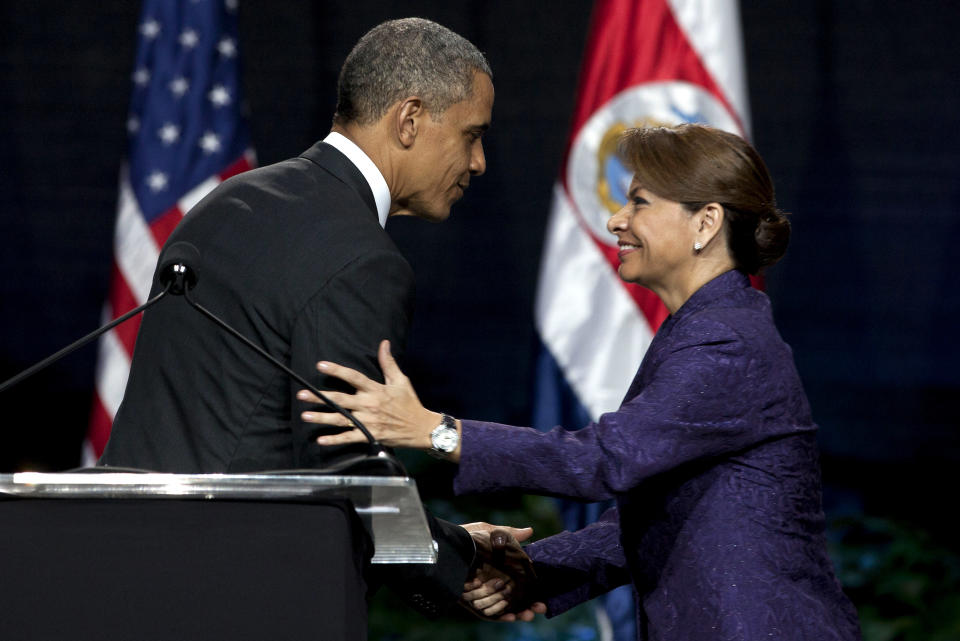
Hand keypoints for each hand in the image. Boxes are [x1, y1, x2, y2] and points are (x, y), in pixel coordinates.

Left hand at [298, 340, 446, 452]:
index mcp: (376, 390)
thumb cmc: (409, 403)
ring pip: (341, 419)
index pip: (353, 377)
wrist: (420, 428)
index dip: (337, 370)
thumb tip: (384, 343)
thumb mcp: (401, 381)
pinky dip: (335, 440)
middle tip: (301, 394)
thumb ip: (389, 363)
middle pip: (340, 399)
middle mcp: (369, 405)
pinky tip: (321, 439)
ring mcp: (368, 422)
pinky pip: (349, 438)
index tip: (321, 365)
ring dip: (322, 418)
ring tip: (305, 416)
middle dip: (320, 397)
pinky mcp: (369, 436)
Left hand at [460, 523, 546, 620]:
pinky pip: (490, 612)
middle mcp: (499, 583)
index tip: (543, 599)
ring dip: (520, 613)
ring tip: (527, 614)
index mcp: (506, 569)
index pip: (526, 584)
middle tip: (538, 608)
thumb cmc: (468, 537)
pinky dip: (501, 616)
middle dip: (531, 606)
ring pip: (508, 608)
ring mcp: (488, 593)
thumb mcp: (488, 532)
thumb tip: (529, 531)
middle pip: (520, 600)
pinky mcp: (475, 601)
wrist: (445, 546)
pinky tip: (509, 617)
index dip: (536, 593)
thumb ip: (508, 535)